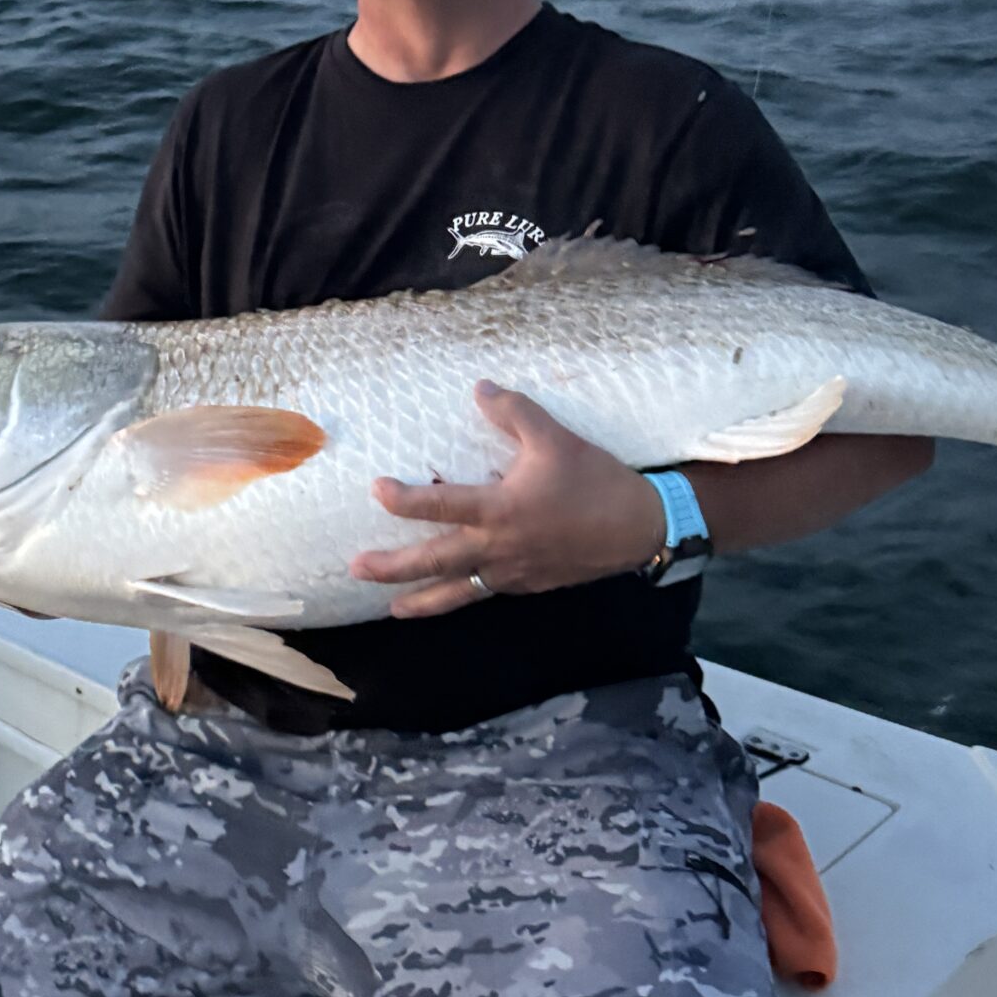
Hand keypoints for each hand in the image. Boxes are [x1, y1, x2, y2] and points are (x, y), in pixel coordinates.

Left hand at [349, 381, 666, 619]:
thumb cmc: (596, 481)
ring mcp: (513, 573)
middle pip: (435, 562)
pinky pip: (485, 594)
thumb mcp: (556, 437)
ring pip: (458, 592)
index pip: (438, 507)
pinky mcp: (529, 585)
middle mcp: (499, 548)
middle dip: (393, 568)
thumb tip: (480, 388)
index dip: (403, 500)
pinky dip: (461, 597)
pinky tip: (451, 594)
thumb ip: (514, 412)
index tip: (376, 490)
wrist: (640, 528)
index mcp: (500, 510)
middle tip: (356, 569)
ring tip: (391, 608)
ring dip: (421, 600)